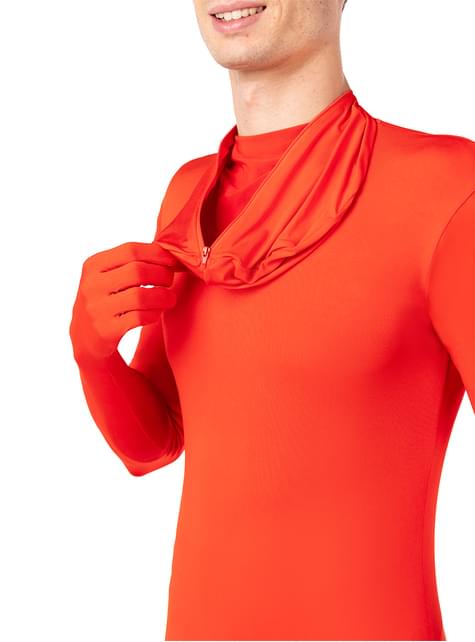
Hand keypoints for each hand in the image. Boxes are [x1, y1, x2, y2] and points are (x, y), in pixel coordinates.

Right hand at [69, 241, 185, 362]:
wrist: (86, 338)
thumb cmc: (108, 299)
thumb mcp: (110, 275)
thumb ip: (134, 261)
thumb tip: (173, 251)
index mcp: (93, 265)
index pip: (131, 250)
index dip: (158, 254)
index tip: (174, 262)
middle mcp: (91, 285)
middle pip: (138, 271)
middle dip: (163, 275)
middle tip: (169, 282)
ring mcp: (96, 309)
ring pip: (141, 296)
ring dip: (163, 297)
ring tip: (169, 299)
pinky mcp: (105, 331)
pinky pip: (140, 318)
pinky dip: (154, 314)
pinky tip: (155, 313)